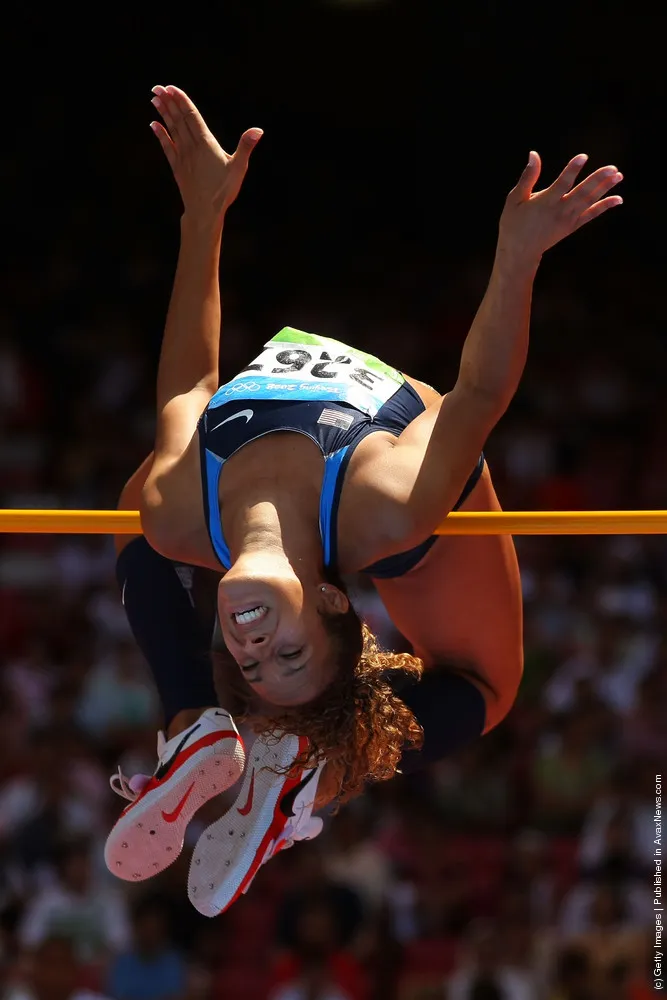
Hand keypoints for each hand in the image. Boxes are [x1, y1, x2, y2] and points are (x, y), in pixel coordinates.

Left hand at [150, 85, 261, 221]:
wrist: (204, 212)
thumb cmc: (223, 191)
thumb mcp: (238, 168)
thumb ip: (246, 146)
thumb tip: (258, 130)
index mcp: (206, 143)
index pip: (192, 116)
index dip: (181, 100)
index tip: (171, 88)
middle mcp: (191, 147)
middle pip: (179, 119)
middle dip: (169, 102)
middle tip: (158, 87)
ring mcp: (182, 157)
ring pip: (171, 130)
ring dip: (163, 113)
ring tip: (155, 99)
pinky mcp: (177, 167)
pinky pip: (166, 147)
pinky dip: (160, 134)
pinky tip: (153, 124)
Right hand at [497, 151, 622, 266]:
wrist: (519, 251)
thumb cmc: (514, 223)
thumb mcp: (515, 199)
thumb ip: (527, 177)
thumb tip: (533, 154)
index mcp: (545, 202)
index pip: (562, 184)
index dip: (572, 170)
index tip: (583, 157)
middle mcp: (559, 211)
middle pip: (581, 193)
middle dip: (598, 180)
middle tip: (613, 168)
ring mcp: (568, 219)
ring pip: (589, 201)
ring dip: (605, 189)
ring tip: (618, 175)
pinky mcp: (572, 226)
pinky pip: (591, 215)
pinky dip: (604, 207)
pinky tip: (618, 199)